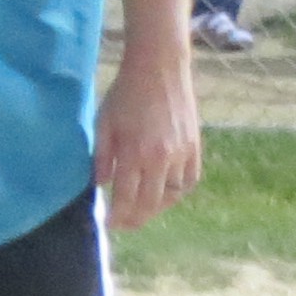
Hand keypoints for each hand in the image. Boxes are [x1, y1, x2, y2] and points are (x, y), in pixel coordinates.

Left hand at [96, 53, 202, 228]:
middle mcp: (162, 159)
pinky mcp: (195, 148)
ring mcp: (182, 154)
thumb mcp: (104, 123)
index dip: (118, 216)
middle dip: (136, 219)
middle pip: (151, 203)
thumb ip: (102, 157)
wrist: (160, 70)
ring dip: (157, 208)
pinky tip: (166, 195)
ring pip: (172, 195)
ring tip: (143, 211)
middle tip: (124, 225)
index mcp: (136, 153)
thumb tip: (100, 185)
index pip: (127, 197)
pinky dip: (177, 193)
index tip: (109, 225)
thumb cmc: (125, 94)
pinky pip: (189, 181)